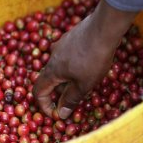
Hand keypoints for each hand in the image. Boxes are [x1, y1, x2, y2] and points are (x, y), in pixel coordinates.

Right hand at [33, 0, 136, 118]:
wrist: (103, 28)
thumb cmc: (93, 59)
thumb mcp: (84, 84)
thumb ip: (71, 99)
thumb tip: (61, 114)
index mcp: (52, 71)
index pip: (38, 91)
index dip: (44, 105)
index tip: (55, 113)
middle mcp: (52, 57)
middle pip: (49, 80)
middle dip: (59, 93)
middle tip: (74, 99)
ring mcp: (60, 46)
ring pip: (59, 68)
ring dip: (67, 80)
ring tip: (84, 82)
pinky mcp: (70, 39)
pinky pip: (66, 58)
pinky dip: (72, 68)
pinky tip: (86, 66)